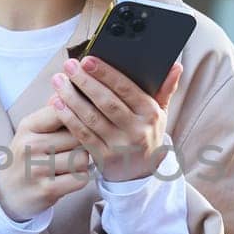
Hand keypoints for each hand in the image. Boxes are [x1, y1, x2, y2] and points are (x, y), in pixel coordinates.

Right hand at [0, 102, 93, 221]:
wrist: (7, 192)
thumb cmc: (27, 156)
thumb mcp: (33, 130)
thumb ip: (53, 111)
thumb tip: (70, 83)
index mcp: (28, 126)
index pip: (63, 110)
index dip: (80, 113)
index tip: (86, 117)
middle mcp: (30, 146)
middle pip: (78, 135)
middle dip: (83, 141)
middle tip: (75, 147)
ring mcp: (38, 169)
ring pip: (82, 158)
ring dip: (83, 161)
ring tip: (71, 162)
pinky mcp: (47, 190)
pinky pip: (80, 178)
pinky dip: (80, 177)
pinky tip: (69, 176)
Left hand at [50, 55, 182, 182]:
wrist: (141, 173)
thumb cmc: (147, 134)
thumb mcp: (160, 113)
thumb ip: (165, 89)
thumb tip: (176, 66)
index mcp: (151, 113)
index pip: (126, 89)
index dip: (105, 73)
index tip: (88, 59)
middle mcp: (137, 130)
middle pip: (106, 102)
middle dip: (85, 82)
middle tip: (68, 66)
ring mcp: (120, 146)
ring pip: (91, 118)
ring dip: (71, 98)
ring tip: (58, 81)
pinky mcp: (104, 157)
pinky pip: (83, 135)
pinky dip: (68, 118)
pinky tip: (57, 104)